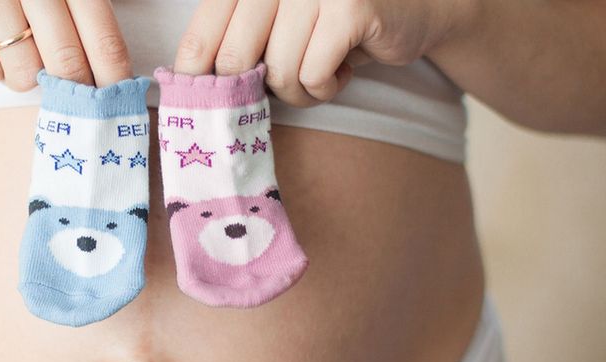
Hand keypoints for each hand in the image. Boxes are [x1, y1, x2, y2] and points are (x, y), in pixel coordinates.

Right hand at [0, 0, 131, 89]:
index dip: (113, 78)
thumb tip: (122, 81)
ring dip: (22, 76)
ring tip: (12, 53)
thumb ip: (86, 23)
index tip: (118, 105)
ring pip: (24, 71)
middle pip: (67, 60)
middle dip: (70, 89)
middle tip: (69, 99)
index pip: (103, 36)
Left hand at [174, 0, 472, 106]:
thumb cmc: (334, 23)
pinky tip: (345, 70)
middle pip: (234, 58)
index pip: (204, 33)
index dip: (195, 76)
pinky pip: (313, 75)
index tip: (196, 107)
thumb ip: (237, 39)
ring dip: (298, 92)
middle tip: (279, 88)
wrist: (417, 7)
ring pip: (278, 72)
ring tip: (322, 76)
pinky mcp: (349, 7)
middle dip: (255, 89)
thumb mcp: (278, 23)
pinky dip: (326, 89)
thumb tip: (188, 90)